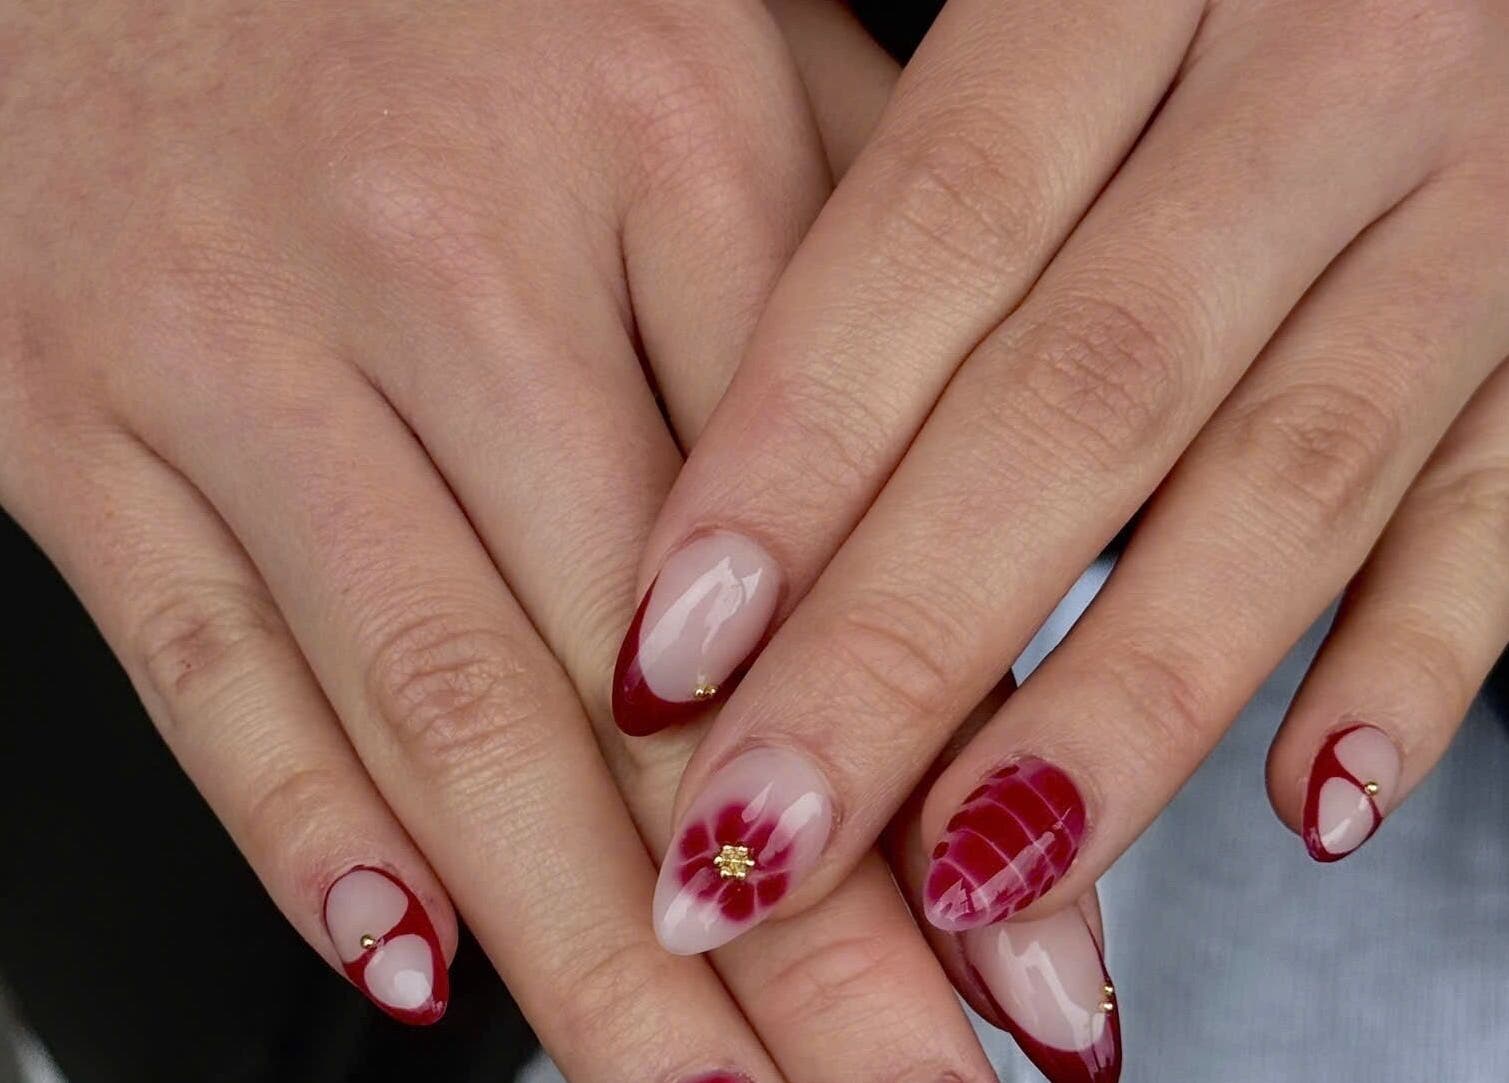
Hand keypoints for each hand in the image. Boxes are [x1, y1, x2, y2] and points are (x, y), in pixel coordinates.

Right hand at [0, 2, 995, 1078]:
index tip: (1032, 957)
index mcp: (662, 124)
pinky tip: (425, 975)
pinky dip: (313, 844)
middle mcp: (453, 245)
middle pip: (654, 660)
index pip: (834, 512)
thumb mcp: (701, 52)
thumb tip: (1002, 539)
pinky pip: (204, 668)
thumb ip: (856, 269)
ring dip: (590, 955)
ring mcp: (245, 338)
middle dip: (795, 938)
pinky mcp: (73, 410)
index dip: (939, 764)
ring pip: (443, 706)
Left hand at [617, 1, 1508, 1075]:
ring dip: (1120, 705)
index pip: (928, 232)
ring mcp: (1473, 204)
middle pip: (1079, 395)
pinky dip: (1418, 661)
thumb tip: (730, 516)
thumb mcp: (1059, 4)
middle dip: (905, 645)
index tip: (665, 658)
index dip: (790, 457)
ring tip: (975, 882)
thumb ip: (927, 201)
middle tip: (758, 839)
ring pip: (1285, 479)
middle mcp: (1315, 80)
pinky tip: (1311, 801)